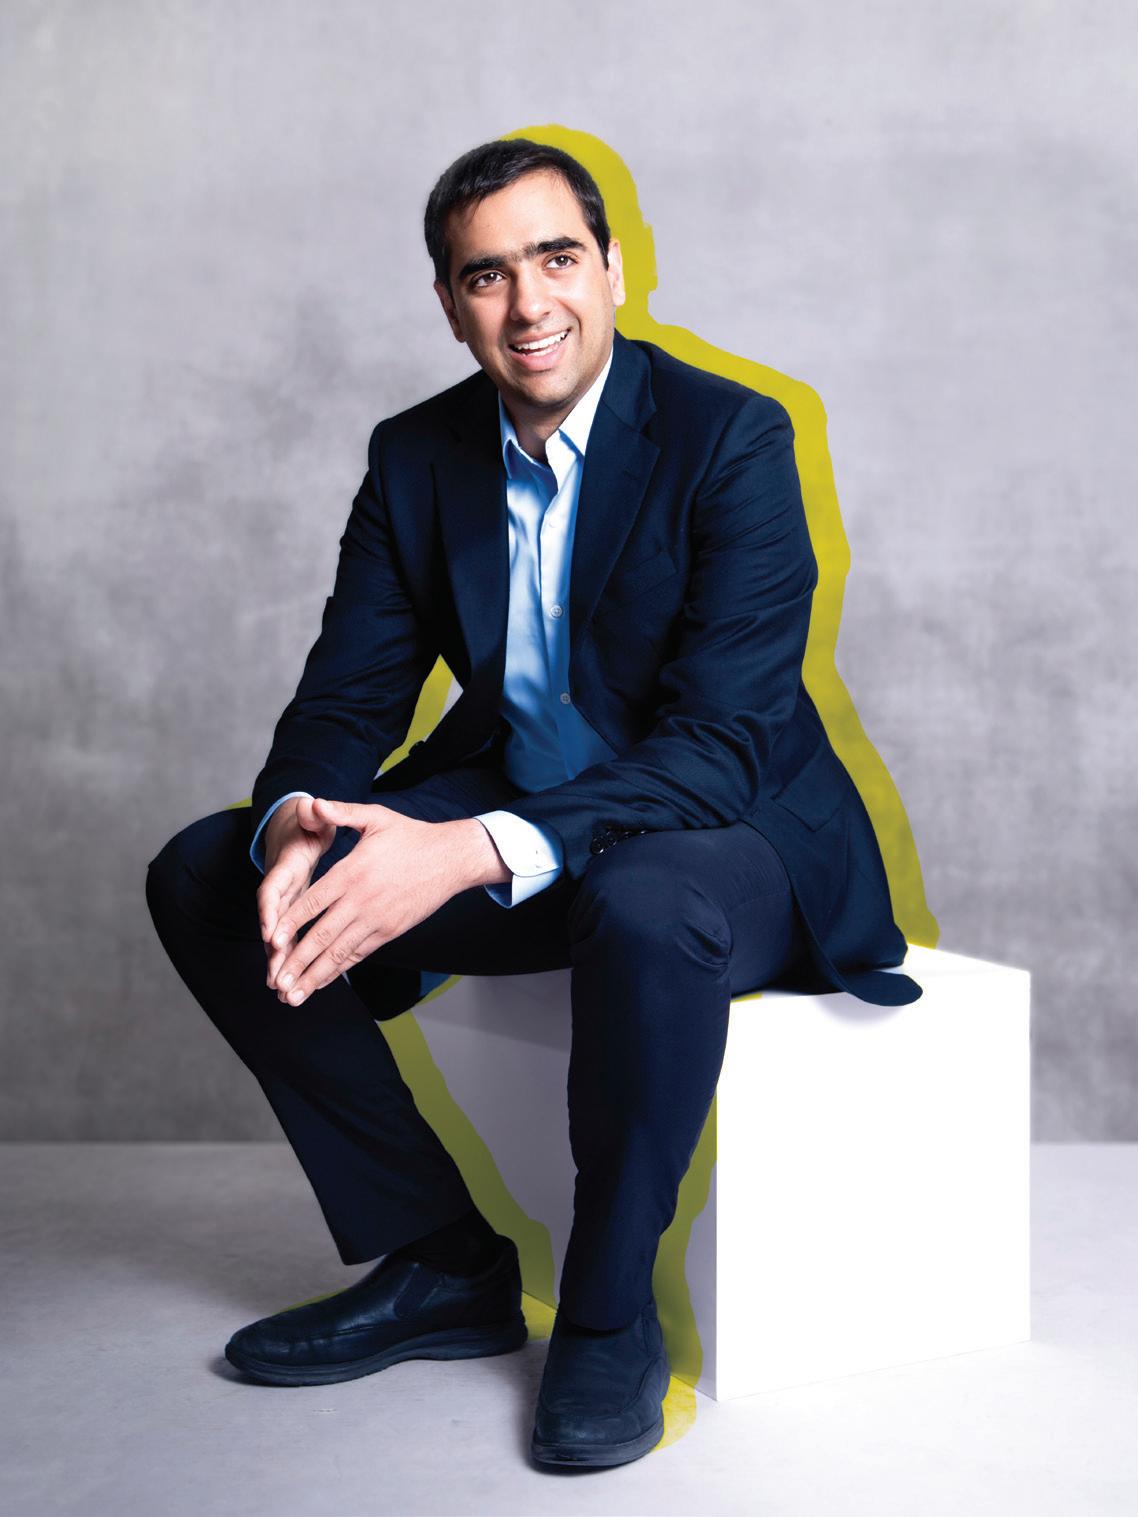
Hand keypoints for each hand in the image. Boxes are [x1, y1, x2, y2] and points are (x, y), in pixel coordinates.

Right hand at [258, 796, 336, 987]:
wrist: (297, 827)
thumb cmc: (308, 822)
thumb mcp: (312, 815)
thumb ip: (313, 813)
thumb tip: (311, 804)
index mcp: (285, 865)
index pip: (272, 889)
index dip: (270, 912)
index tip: (270, 934)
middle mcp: (281, 888)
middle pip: (272, 922)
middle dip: (273, 951)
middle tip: (275, 978)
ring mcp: (286, 902)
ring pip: (280, 937)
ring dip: (281, 963)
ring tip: (282, 993)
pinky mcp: (294, 912)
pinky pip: (292, 939)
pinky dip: (293, 960)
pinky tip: (298, 984)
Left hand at [265, 798, 508, 1005]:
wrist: (451, 859)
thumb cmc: (411, 836)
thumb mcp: (375, 817)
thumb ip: (341, 812)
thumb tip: (313, 803)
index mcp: (353, 873)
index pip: (314, 903)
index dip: (290, 923)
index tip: (271, 942)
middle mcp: (362, 901)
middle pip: (322, 937)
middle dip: (297, 963)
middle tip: (275, 984)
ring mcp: (377, 920)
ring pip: (339, 954)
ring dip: (314, 976)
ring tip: (292, 996)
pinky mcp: (389, 931)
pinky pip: (358, 954)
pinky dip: (337, 971)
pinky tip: (321, 982)